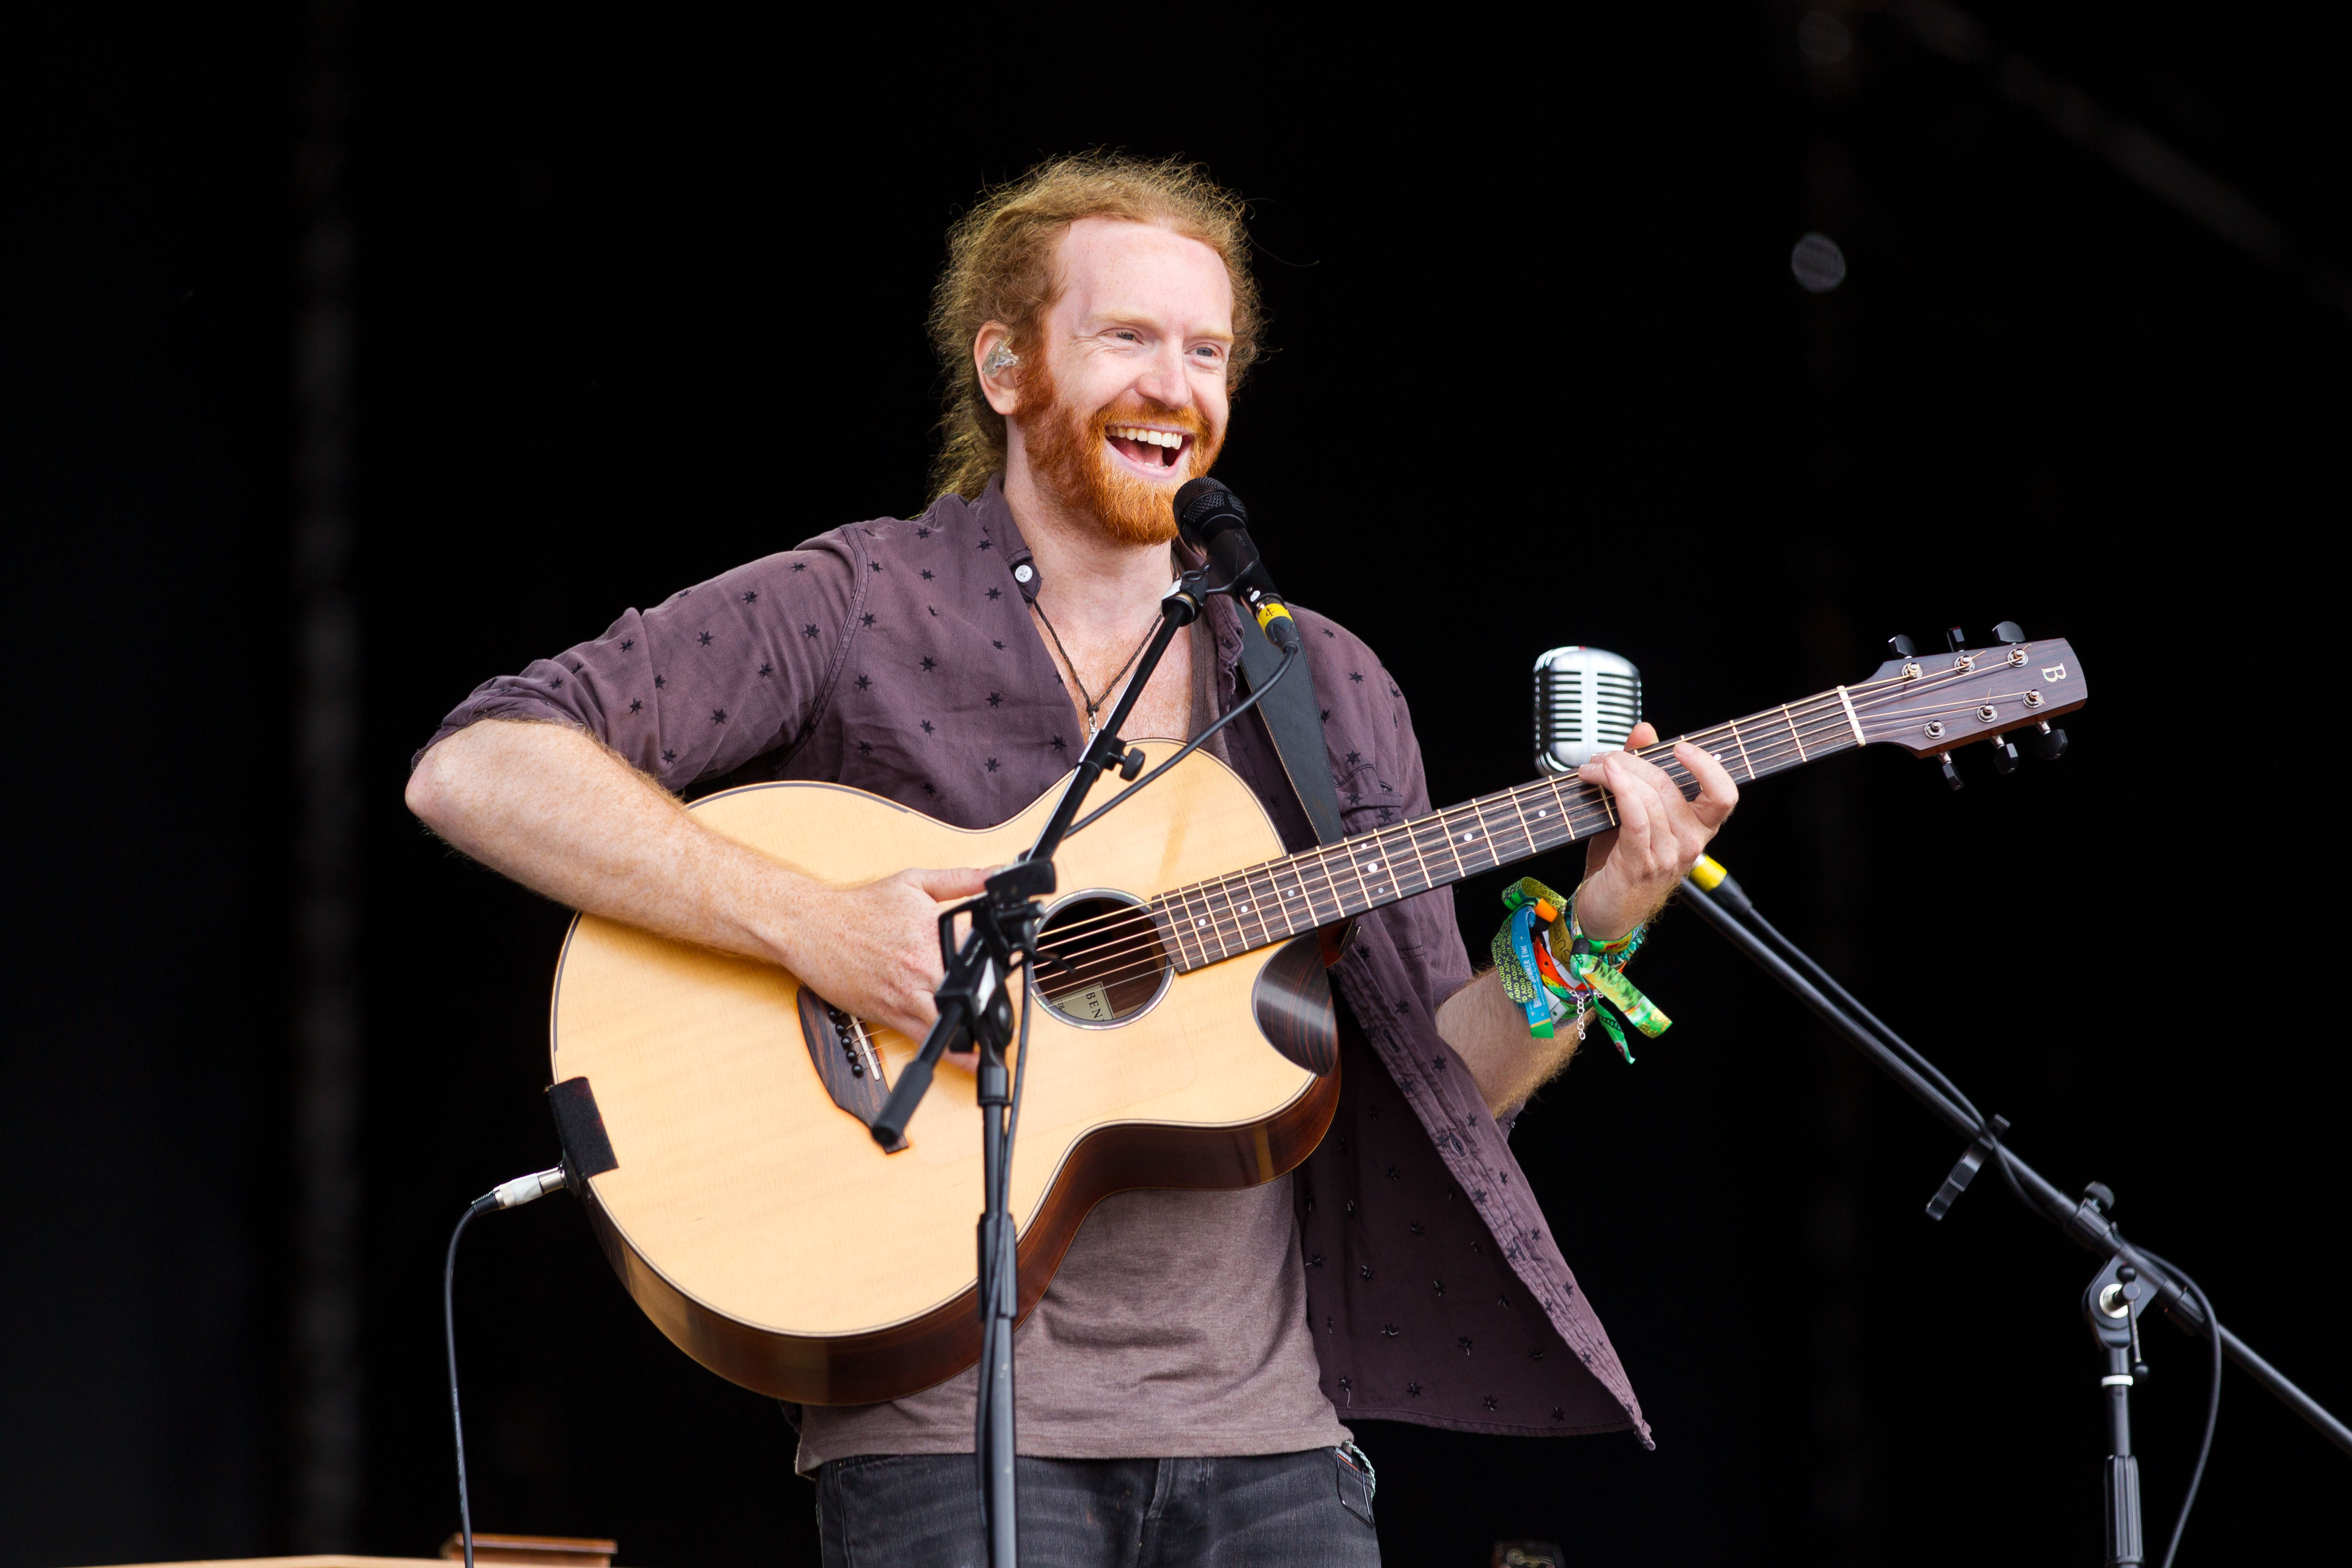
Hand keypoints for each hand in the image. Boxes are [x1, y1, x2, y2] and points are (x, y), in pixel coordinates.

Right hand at [786, 866, 991, 1041]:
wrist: (813, 928)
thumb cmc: (861, 907)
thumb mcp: (915, 882)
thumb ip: (962, 879)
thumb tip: (998, 873)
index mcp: (931, 932)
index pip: (983, 949)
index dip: (1002, 957)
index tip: (1011, 959)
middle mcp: (921, 966)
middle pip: (974, 990)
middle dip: (994, 997)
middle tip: (1007, 1002)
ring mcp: (906, 994)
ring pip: (953, 1022)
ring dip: (978, 1031)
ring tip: (997, 1039)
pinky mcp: (890, 1015)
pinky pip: (927, 1040)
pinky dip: (951, 1052)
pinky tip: (970, 1057)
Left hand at [1572, 722, 1738, 940]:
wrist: (1605, 910)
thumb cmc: (1621, 860)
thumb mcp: (1635, 812)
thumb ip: (1643, 770)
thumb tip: (1645, 730)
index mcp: (1698, 829)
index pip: (1724, 796)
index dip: (1708, 767)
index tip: (1680, 747)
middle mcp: (1689, 843)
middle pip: (1671, 786)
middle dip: (1633, 761)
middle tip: (1604, 757)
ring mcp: (1667, 856)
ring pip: (1649, 798)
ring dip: (1616, 774)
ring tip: (1592, 769)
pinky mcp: (1639, 865)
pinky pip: (1636, 819)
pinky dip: (1621, 791)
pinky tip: (1605, 776)